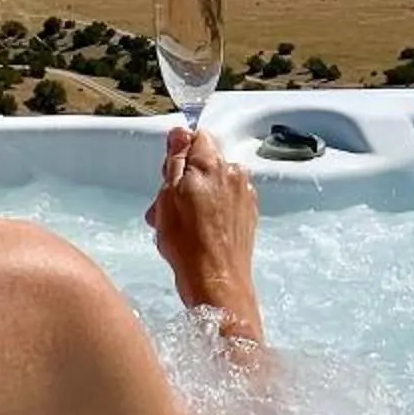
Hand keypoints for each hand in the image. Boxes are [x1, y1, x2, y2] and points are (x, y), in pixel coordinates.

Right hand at [146, 126, 263, 344]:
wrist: (217, 282)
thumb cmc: (187, 242)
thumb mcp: (169, 195)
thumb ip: (176, 160)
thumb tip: (180, 132)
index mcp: (213, 164)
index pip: (196, 138)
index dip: (178, 155)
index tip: (167, 176)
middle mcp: (234, 173)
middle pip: (204, 162)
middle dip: (183, 180)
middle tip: (165, 208)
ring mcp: (245, 195)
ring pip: (213, 184)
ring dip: (194, 198)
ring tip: (178, 227)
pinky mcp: (248, 216)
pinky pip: (225, 203)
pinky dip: (210, 212)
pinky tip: (197, 234)